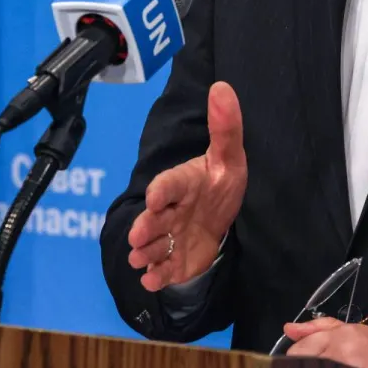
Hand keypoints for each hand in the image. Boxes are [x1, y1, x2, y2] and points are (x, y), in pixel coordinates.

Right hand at [127, 82, 246, 290]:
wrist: (218, 217)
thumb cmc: (219, 183)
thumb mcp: (229, 156)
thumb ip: (226, 126)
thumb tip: (222, 86)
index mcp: (183, 183)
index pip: (170, 184)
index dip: (163, 190)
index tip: (156, 196)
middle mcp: (171, 211)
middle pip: (156, 219)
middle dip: (146, 227)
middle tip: (138, 236)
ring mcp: (170, 236)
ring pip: (155, 245)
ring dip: (147, 252)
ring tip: (140, 259)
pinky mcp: (175, 259)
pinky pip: (164, 268)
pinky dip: (157, 276)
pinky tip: (152, 281)